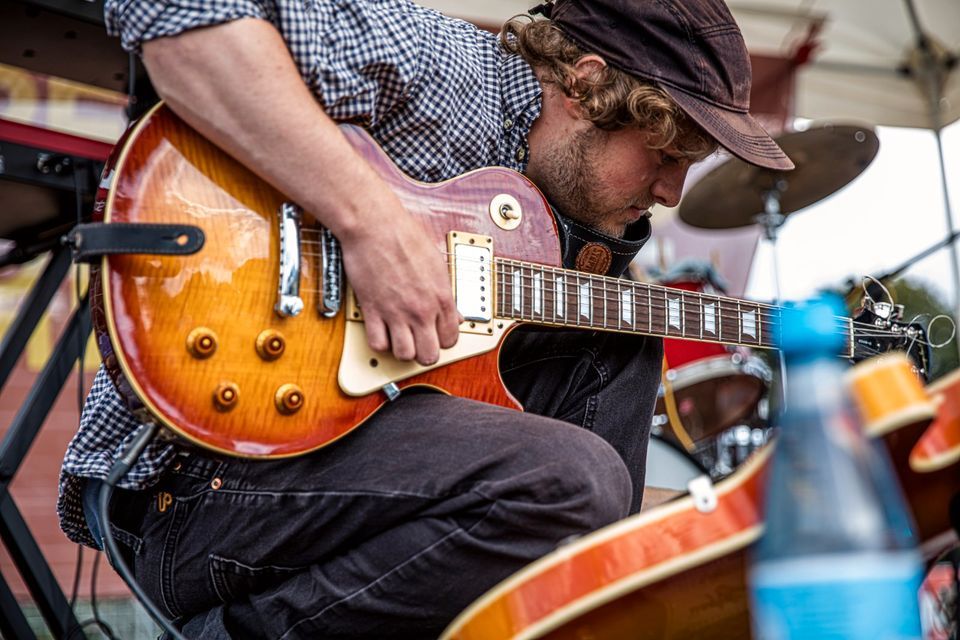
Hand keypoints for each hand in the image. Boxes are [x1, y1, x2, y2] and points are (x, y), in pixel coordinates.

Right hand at [339, 199, 460, 365]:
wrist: (375, 225)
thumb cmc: (405, 236)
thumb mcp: (437, 263)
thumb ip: (446, 292)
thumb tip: (454, 313)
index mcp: (441, 296)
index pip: (451, 338)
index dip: (443, 341)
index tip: (436, 336)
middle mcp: (421, 309)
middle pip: (428, 354)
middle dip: (424, 353)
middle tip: (418, 343)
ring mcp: (396, 311)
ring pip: (404, 355)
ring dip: (401, 350)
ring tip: (399, 338)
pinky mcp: (372, 309)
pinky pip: (378, 343)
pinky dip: (379, 342)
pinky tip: (381, 331)